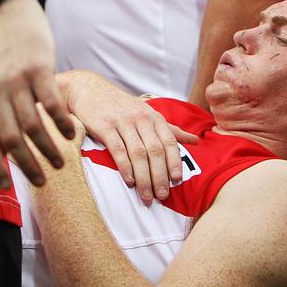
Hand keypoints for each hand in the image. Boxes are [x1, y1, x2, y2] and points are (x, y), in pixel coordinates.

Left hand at [0, 0, 74, 187]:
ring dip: (48, 150)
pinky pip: (52, 104)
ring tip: (59, 164)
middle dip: (28, 166)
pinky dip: (62, 124)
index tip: (6, 188)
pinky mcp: (38, 69)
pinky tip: (71, 135)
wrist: (7, 14)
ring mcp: (16, 81)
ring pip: (33, 127)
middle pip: (11, 140)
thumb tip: (2, 152)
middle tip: (42, 182)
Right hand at [58, 72, 198, 202]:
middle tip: (162, 195)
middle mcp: (140, 118)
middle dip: (160, 175)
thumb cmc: (121, 106)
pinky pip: (117, 149)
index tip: (176, 180)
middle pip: (155, 150)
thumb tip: (196, 140)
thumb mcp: (147, 113)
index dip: (174, 161)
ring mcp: (122, 122)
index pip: (169, 141)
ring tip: (147, 196)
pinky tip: (129, 181)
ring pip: (138, 153)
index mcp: (154, 117)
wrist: (90, 90)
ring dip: (144, 177)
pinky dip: (125, 166)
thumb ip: (170, 129)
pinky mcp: (104, 126)